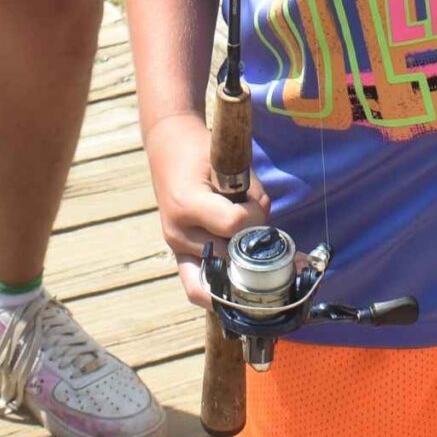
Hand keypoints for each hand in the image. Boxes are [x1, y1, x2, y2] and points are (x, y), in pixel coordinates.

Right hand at [145, 114, 269, 308]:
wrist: (168, 149)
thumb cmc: (202, 153)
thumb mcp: (231, 165)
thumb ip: (254, 198)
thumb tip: (268, 234)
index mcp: (187, 204)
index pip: (234, 225)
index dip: (254, 215)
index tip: (255, 202)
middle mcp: (178, 233)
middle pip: (228, 257)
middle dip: (251, 249)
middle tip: (264, 238)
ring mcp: (175, 248)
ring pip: (217, 279)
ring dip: (238, 271)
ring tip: (255, 259)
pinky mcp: (179, 255)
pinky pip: (200, 285)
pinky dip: (223, 287)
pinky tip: (243, 283)